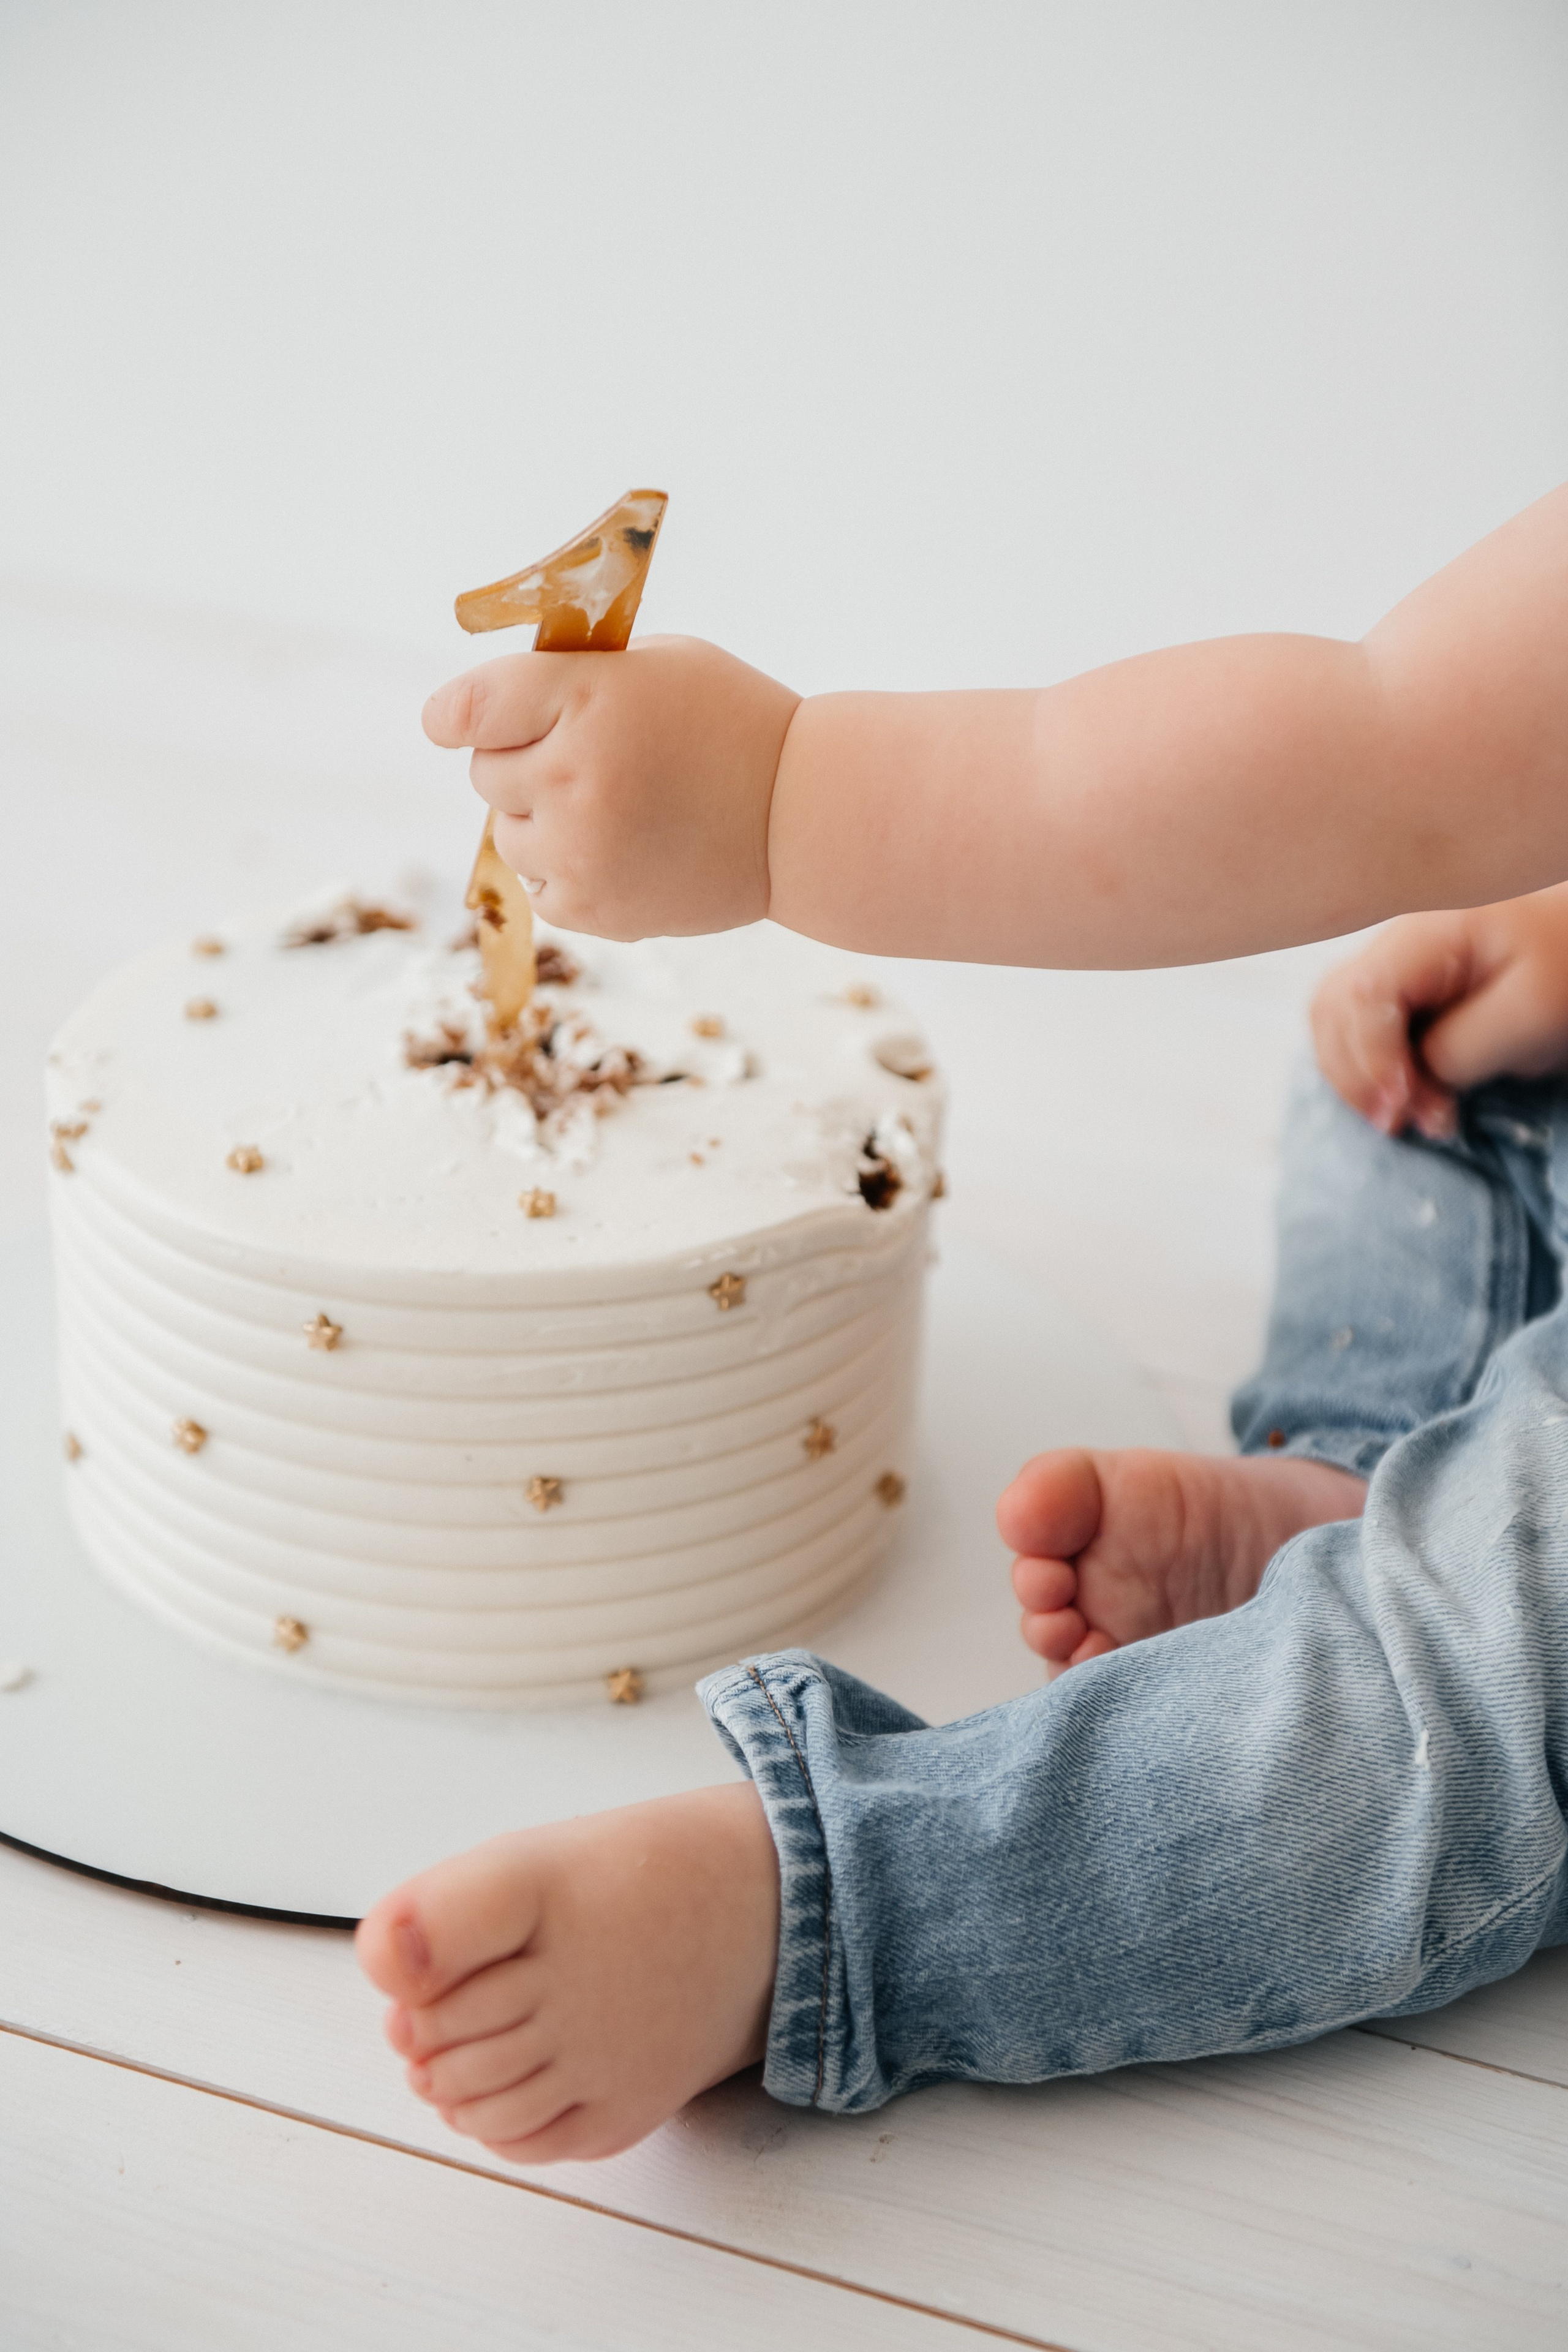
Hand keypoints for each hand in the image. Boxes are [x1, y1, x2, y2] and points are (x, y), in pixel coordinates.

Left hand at [422, 635, 798, 940]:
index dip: (454, 715)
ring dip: (541, 818)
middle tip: (592, 758)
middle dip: (523, 760)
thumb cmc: (730, 723)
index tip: (449, 722)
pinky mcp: (594, 908)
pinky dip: (567, 869)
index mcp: (587, 700)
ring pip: (506, 832)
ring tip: (616, 809)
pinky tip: (624, 850)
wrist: (804, 817)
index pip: (469, 710)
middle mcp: (574, 777)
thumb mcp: (655, 663)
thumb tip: (477, 712)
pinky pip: (539, 885)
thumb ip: (568, 677)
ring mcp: (581, 850)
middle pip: (485, 771)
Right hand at [1310, 883, 1567, 1138]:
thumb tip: (1410, 1076)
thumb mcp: (1529, 1014)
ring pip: (1333, 1022)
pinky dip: (1368, 1071)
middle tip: (1402, 1122)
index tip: (1405, 1104)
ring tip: (1408, 1115)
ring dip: (1356, 1078)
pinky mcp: (1400, 989)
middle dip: (1356, 1075)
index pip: (1363, 993)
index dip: (1370, 1058)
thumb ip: (1458, 1048)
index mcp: (1432, 930)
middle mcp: (1398, 941)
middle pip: (1333, 1008)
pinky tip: (1406, 1094)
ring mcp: (1394, 963)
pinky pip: (1355, 1031)